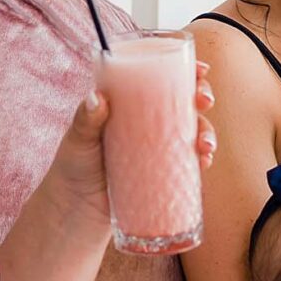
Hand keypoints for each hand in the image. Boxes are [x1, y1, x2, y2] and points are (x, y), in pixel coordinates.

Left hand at [39, 54, 218, 230]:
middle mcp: (146, 120)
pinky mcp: (161, 171)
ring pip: (191, 131)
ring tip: (205, 145)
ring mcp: (156, 146)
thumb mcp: (79, 139)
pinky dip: (201, 159)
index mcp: (129, 102)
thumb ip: (86, 120)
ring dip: (206, 132)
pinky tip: (204, 162)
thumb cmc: (73, 167)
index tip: (199, 71)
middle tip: (204, 102)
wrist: (77, 210)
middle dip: (201, 97)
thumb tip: (97, 98)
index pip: (159, 78)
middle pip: (182, 101)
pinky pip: (187, 161)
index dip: (184, 71)